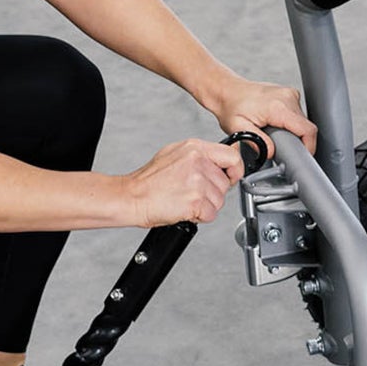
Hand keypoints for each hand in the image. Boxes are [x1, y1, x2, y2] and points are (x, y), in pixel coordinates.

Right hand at [124, 138, 247, 225]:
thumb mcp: (175, 154)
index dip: (235, 170)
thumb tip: (220, 159)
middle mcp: (198, 162)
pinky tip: (184, 208)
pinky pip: (210, 215)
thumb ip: (200, 155)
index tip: (231, 177)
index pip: (232, 156)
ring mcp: (197, 182)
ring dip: (205, 206)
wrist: (131, 197)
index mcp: (195, 148)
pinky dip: (199, 217)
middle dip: (212, 193)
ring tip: (185, 199)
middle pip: (225, 183)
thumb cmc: (149, 180)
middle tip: (192, 193)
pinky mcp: (195, 201)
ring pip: (219, 201)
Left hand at [208, 74, 317, 158]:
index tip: (302, 156)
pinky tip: (276, 124)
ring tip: (274, 132)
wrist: (227, 91)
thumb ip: (256, 142)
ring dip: (293, 131)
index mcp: (277, 106)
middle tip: (280, 146)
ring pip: (303, 121)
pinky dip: (290, 123)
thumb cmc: (231, 107)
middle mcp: (287, 97)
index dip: (308, 147)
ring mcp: (290, 93)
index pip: (307, 130)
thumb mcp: (237, 129)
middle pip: (305, 127)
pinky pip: (298, 114)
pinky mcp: (290, 94)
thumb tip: (271, 152)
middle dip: (296, 140)